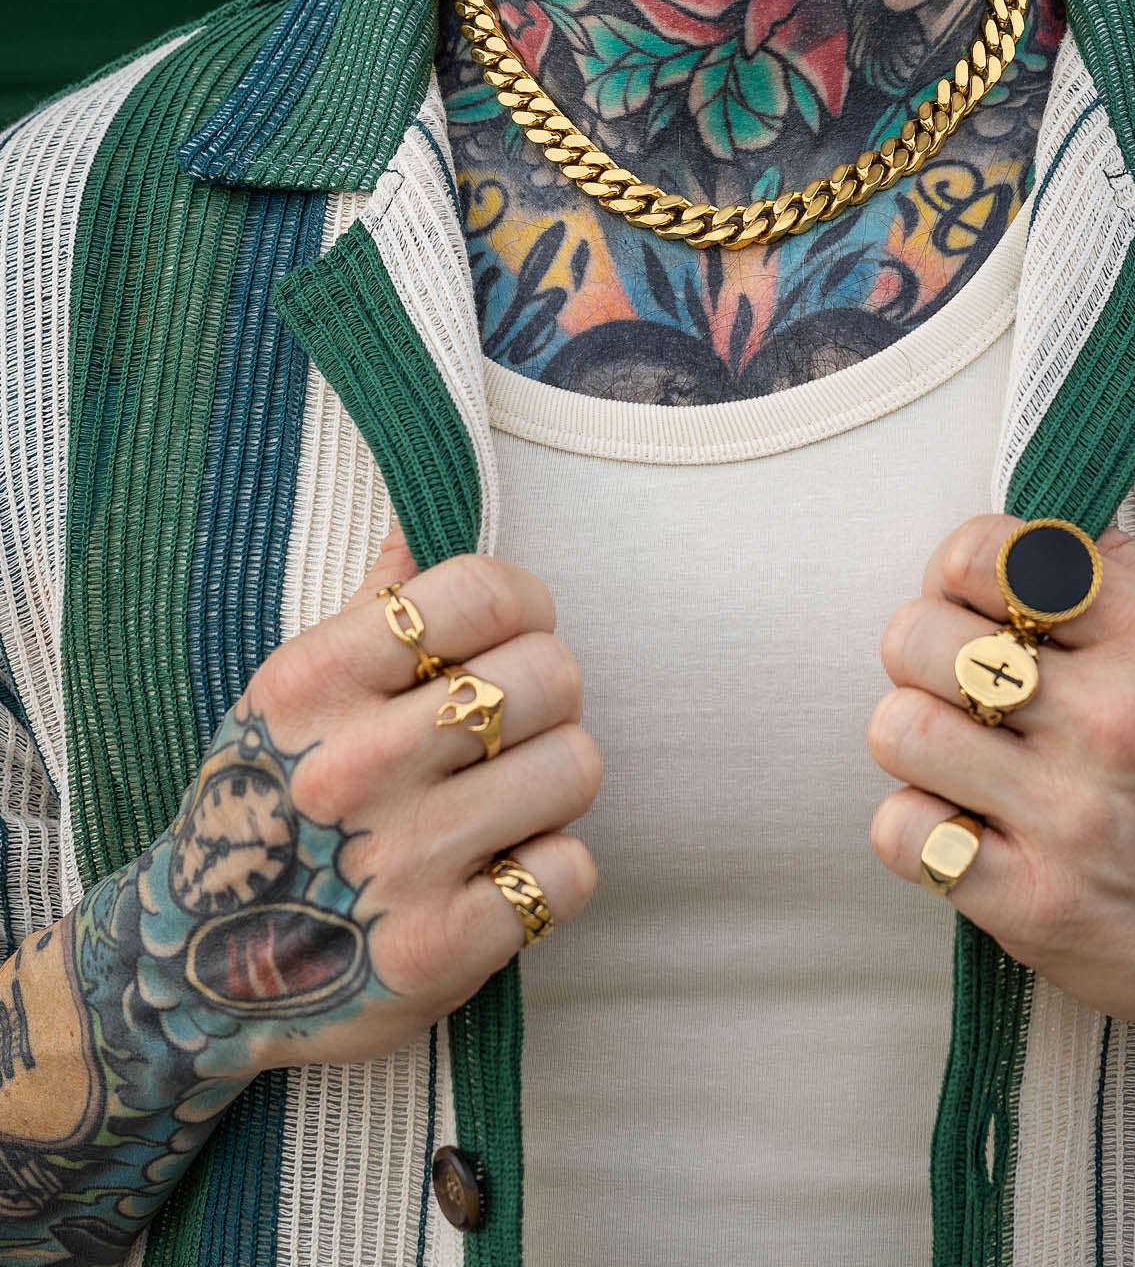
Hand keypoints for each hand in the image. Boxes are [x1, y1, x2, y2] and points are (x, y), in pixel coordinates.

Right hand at [133, 525, 601, 1078]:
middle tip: (510, 730)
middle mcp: (354, 766)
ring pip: (577, 766)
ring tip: (505, 801)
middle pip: (549, 675)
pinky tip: (498, 876)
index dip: (526, 604)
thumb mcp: (290, 697)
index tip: (515, 635)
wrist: (195, 976)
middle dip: (548, 699)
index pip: (480, 592)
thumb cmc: (265, 806)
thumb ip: (370, 610)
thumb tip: (420, 521)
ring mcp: (400, 861)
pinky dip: (550, 873)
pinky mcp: (442, 948)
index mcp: (314, 683)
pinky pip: (571, 871)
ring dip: (556, 783)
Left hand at [867, 514, 1134, 1054]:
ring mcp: (1072, 816)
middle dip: (925, 657)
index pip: (984, 554)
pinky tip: (966, 828)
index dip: (954, 574)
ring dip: (917, 742)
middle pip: (917, 637)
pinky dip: (918, 830)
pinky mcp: (1037, 905)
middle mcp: (1114, 719)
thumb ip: (1130, 569)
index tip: (974, 608)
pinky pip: (904, 834)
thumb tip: (1031, 534)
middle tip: (963, 689)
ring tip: (962, 759)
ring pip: (899, 730)